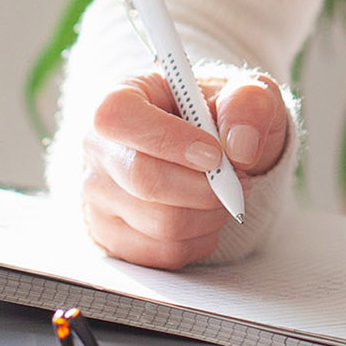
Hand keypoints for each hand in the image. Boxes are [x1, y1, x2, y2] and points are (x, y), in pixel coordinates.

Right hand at [81, 69, 287, 268]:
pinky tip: (208, 214)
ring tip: (226, 193)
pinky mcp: (112, 236)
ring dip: (210, 214)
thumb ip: (247, 104)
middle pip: (144, 180)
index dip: (170, 139)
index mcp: (120, 96)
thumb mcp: (244, 92)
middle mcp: (98, 147)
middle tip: (238, 178)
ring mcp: (99, 196)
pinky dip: (200, 239)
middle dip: (205, 187)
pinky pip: (162, 253)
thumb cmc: (219, 113)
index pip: (121, 117)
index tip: (216, 154)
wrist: (211, 146)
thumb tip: (240, 147)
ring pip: (160, 223)